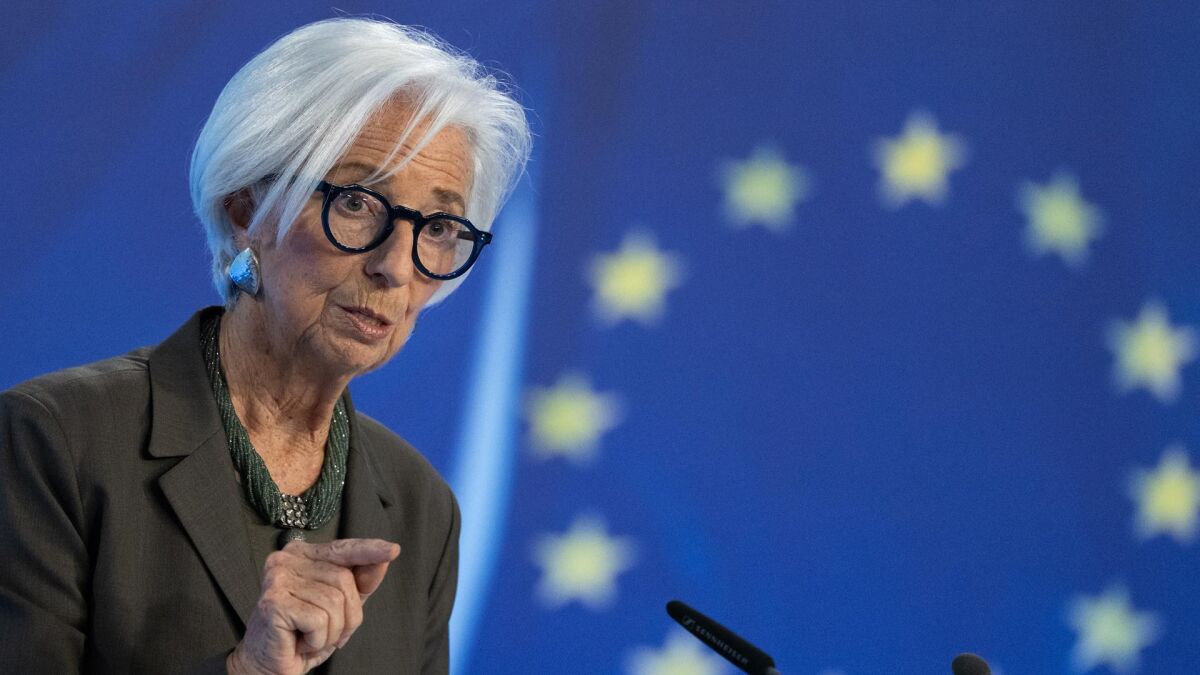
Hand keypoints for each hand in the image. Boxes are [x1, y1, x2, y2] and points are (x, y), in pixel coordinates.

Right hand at [226, 538, 400, 674]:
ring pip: (334, 601)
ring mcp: (277, 579)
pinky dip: (318, 639)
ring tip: (313, 637)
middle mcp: (286, 559)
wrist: (269, 665)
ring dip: (333, 630)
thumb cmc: (303, 633)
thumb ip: (360, 581)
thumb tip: (384, 557)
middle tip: (330, 632)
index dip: (369, 550)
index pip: (342, 548)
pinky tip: (300, 641)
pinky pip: (319, 620)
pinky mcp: (274, 602)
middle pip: (343, 579)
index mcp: (302, 554)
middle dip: (348, 614)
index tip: (393, 550)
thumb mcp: (341, 606)